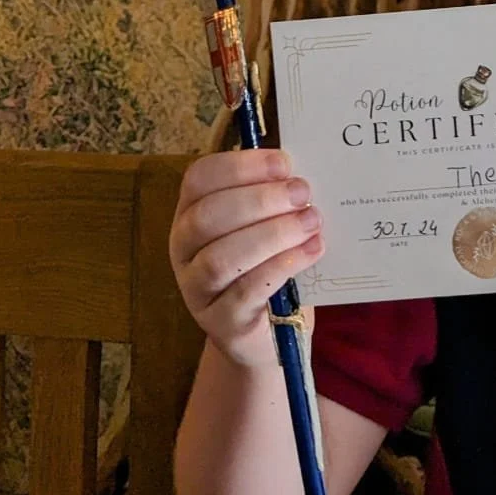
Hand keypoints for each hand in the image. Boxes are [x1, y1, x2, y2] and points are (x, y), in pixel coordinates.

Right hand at [169, 149, 324, 369]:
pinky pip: (245, 292)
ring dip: (272, 234)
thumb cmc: (268, 262)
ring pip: (222, 258)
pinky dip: (281, 267)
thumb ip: (276, 196)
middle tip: (303, 193)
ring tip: (311, 222)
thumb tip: (301, 172)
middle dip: (260, 199)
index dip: (240, 166)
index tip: (284, 164)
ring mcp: (197, 289)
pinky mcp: (222, 322)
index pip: (200, 178)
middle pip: (207, 217)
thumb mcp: (266, 222)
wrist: (268, 331)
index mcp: (191, 211)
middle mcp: (184, 249)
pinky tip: (311, 251)